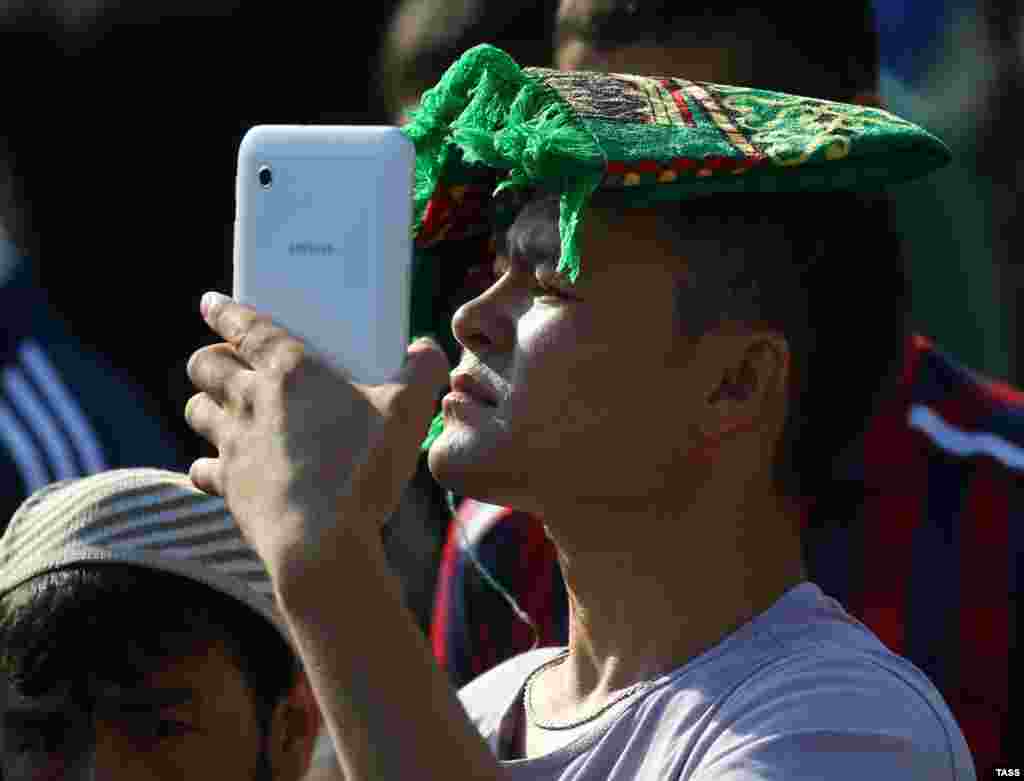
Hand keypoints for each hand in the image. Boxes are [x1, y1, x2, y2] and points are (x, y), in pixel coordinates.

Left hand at [184, 292, 448, 588]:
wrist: (321, 541)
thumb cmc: (362, 468)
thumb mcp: (408, 413)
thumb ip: (422, 372)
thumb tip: (426, 349)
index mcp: (290, 370)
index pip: (246, 326)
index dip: (226, 310)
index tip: (211, 302)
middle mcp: (251, 400)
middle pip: (206, 363)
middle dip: (211, 356)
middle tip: (229, 362)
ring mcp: (234, 443)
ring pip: (196, 410)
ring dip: (206, 404)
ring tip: (225, 410)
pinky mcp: (229, 484)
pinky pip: (202, 467)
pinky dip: (208, 464)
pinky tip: (224, 467)